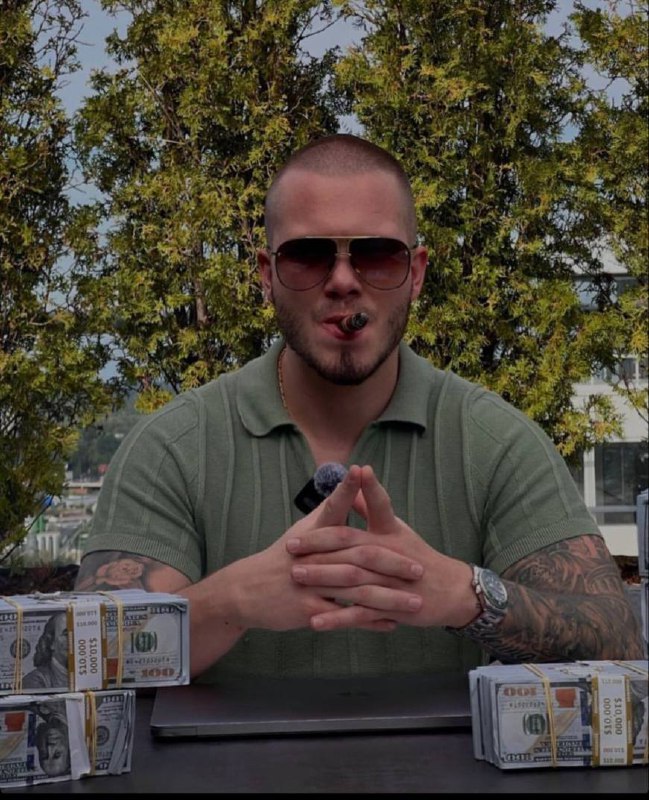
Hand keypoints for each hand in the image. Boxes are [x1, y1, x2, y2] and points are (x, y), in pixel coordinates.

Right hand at [220, 465, 423, 632]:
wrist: (247, 591)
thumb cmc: (281, 558)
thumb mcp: (302, 532)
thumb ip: (329, 510)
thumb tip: (348, 480)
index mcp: (313, 534)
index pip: (333, 507)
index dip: (348, 489)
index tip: (364, 471)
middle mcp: (313, 556)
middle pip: (358, 556)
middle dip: (392, 563)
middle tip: (420, 569)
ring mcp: (311, 584)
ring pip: (357, 591)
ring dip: (388, 598)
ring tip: (415, 603)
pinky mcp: (309, 609)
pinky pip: (346, 617)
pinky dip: (369, 621)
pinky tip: (391, 623)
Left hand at [287, 465, 476, 631]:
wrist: (448, 590)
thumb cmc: (417, 555)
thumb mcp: (397, 528)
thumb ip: (373, 507)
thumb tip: (355, 486)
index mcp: (390, 532)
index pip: (366, 511)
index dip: (346, 499)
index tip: (322, 492)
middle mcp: (389, 553)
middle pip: (351, 546)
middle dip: (319, 546)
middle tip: (290, 546)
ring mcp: (389, 581)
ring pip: (352, 578)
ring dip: (322, 578)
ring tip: (295, 576)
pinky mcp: (390, 608)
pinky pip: (359, 614)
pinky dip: (337, 618)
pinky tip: (315, 622)